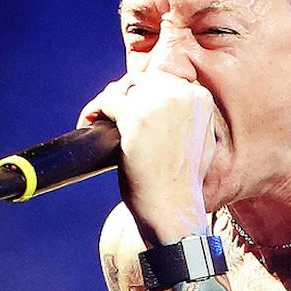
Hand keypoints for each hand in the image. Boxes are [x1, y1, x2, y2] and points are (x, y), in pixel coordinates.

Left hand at [77, 71, 216, 245]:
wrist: (174, 210)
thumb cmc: (182, 185)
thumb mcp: (198, 143)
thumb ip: (185, 118)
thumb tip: (161, 104)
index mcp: (200, 99)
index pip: (164, 80)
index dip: (144, 94)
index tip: (133, 109)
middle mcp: (181, 95)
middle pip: (140, 80)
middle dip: (124, 96)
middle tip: (112, 117)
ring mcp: (157, 104)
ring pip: (121, 88)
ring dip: (107, 103)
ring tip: (99, 121)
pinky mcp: (134, 117)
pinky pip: (106, 101)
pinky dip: (93, 112)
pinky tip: (89, 125)